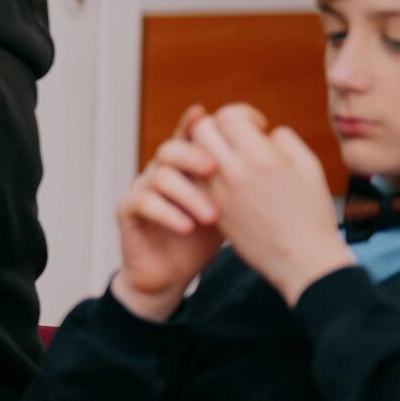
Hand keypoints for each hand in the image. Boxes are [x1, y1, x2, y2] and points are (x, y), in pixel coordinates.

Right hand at [112, 104, 225, 319]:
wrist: (169, 273)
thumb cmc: (202, 237)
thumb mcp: (226, 206)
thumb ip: (237, 181)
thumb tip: (272, 155)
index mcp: (185, 164)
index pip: (194, 133)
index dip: (212, 127)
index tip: (237, 133)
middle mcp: (161, 170)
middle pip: (172, 147)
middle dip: (195, 155)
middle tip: (216, 169)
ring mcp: (142, 187)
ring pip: (160, 176)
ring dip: (189, 194)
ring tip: (212, 216)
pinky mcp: (127, 210)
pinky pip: (142, 202)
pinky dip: (167, 213)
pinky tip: (187, 227)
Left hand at [190, 104, 353, 304]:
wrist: (302, 259)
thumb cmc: (311, 211)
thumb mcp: (308, 165)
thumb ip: (283, 139)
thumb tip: (262, 132)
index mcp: (260, 157)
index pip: (227, 116)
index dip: (242, 114)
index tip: (257, 127)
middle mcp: (232, 172)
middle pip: (202, 131)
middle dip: (218, 128)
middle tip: (237, 140)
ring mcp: (217, 193)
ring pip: (193, 156)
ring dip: (208, 150)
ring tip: (230, 158)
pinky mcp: (210, 210)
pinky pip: (195, 180)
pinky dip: (204, 173)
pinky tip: (225, 179)